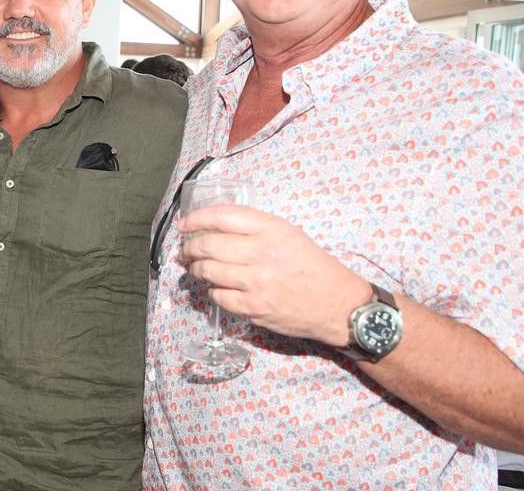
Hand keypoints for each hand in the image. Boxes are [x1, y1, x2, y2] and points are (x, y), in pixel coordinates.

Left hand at [179, 204, 370, 346]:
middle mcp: (261, 253)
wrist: (338, 304)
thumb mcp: (290, 234)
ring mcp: (256, 282)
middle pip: (209, 245)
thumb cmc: (314, 267)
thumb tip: (217, 228)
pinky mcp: (254, 307)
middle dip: (190, 247)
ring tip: (195, 267)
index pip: (222, 216)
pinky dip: (212, 290)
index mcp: (271, 229)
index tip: (185, 224)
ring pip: (208, 271)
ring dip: (196, 268)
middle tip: (186, 249)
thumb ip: (256, 229)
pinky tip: (216, 287)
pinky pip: (218, 296)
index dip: (197, 218)